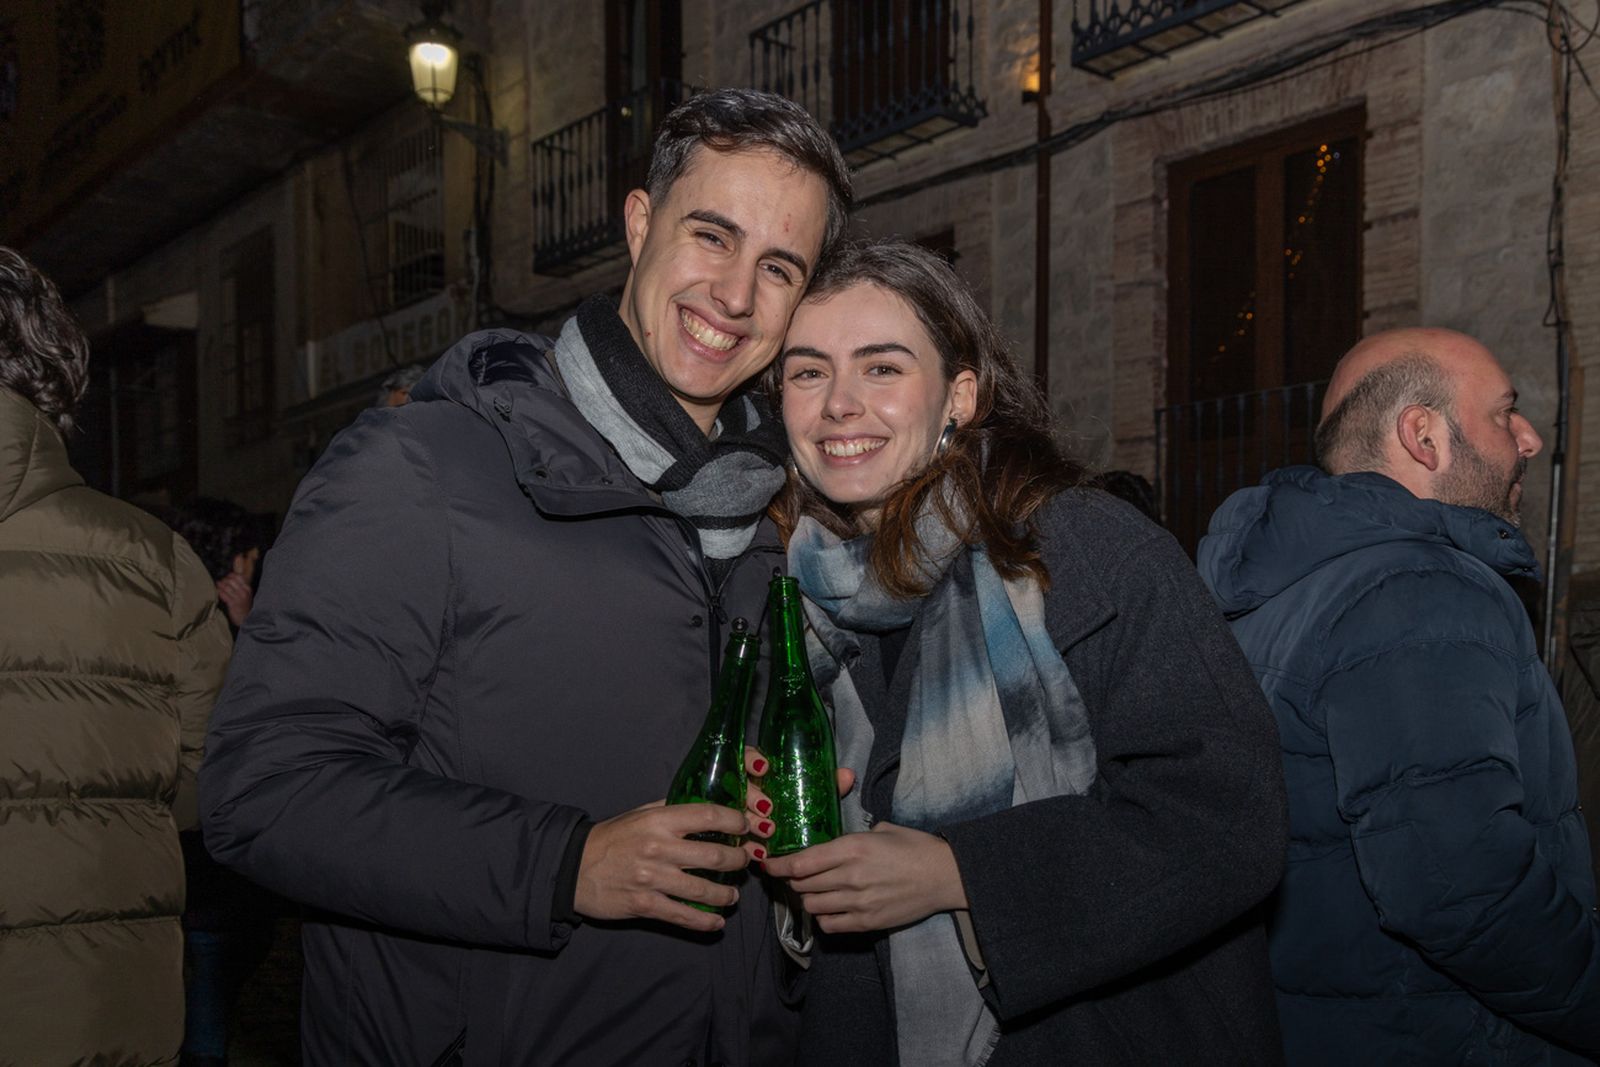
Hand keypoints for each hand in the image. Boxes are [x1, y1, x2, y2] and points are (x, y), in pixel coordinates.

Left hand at [215, 574, 253, 626]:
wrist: (246, 617)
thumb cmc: (244, 605)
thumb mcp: (245, 594)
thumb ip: (240, 586)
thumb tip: (230, 578)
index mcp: (247, 588)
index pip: (238, 577)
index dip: (231, 575)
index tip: (227, 576)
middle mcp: (243, 592)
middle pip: (231, 581)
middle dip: (224, 579)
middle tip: (220, 581)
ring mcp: (238, 598)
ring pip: (226, 587)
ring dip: (220, 585)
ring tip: (217, 584)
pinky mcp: (232, 604)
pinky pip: (223, 595)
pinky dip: (219, 592)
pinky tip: (218, 591)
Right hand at [574, 801, 750, 931]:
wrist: (573, 867)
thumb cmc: (611, 837)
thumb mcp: (640, 814)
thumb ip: (672, 809)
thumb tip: (707, 804)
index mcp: (659, 820)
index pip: (709, 815)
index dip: (735, 821)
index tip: (745, 827)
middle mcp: (658, 847)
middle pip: (715, 855)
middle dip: (739, 860)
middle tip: (744, 862)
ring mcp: (652, 878)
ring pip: (704, 889)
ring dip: (726, 894)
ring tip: (732, 895)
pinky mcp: (644, 905)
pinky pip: (683, 916)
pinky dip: (705, 921)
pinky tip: (716, 922)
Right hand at [742, 746, 855, 863]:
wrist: (781, 830)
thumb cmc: (788, 802)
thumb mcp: (805, 790)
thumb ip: (824, 781)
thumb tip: (847, 775)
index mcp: (755, 771)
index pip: (745, 756)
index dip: (751, 759)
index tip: (764, 767)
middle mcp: (740, 788)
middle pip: (738, 786)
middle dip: (753, 796)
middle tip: (768, 808)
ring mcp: (732, 811)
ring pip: (733, 813)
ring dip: (751, 821)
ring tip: (767, 832)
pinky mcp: (730, 835)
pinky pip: (735, 840)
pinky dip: (748, 847)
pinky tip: (759, 853)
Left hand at [760, 822, 968, 933]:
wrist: (945, 875)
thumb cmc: (915, 847)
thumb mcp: (881, 829)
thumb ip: (851, 837)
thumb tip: (831, 843)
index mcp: (852, 848)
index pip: (801, 863)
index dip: (779, 865)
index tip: (768, 864)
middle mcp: (851, 876)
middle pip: (802, 885)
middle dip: (793, 881)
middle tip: (795, 876)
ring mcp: (858, 902)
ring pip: (812, 906)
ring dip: (808, 899)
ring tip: (814, 892)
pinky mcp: (868, 922)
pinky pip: (830, 925)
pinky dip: (824, 918)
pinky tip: (831, 908)